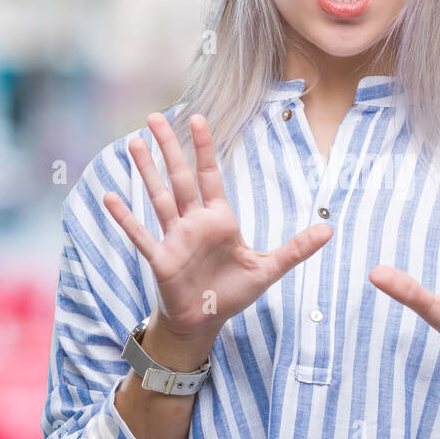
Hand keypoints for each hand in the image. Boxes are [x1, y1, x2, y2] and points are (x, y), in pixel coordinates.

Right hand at [103, 111, 333, 349]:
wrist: (204, 322)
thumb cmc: (232, 293)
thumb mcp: (268, 269)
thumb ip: (296, 249)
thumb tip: (328, 230)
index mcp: (219, 219)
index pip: (210, 175)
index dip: (205, 147)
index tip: (198, 118)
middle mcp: (193, 223)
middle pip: (180, 177)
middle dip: (169, 147)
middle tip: (154, 116)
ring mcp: (174, 238)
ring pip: (158, 198)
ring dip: (146, 171)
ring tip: (133, 143)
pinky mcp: (160, 259)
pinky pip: (141, 235)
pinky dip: (125, 218)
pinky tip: (111, 196)